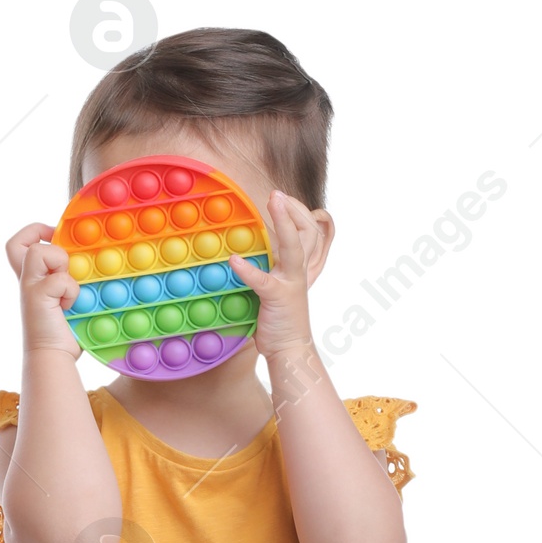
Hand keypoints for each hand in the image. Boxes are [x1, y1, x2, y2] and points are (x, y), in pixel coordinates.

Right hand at [6, 223, 79, 356]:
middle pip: (15, 244)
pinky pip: (60, 279)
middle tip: (59, 257)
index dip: (35, 232)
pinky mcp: (37, 298)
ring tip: (67, 287)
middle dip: (40, 240)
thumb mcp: (67, 296)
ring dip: (60, 263)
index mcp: (32, 279)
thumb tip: (85, 259)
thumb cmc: (64, 331)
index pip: (19, 245)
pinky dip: (71, 291)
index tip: (54, 237)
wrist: (54, 357)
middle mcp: (27, 281)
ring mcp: (29, 288)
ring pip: (38, 251)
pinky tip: (69, 306)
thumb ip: (70, 277)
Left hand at [230, 189, 319, 357]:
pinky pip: (263, 280)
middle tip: (276, 194)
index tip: (280, 197)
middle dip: (293, 209)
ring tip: (274, 201)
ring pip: (294, 246)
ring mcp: (290, 283)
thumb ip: (268, 270)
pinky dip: (248, 270)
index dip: (295, 212)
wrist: (290, 349)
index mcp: (297, 267)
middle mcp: (298, 271)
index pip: (306, 231)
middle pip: (307, 230)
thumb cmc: (279, 320)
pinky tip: (234, 260)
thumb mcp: (276, 289)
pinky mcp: (277, 298)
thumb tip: (243, 256)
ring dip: (284, 222)